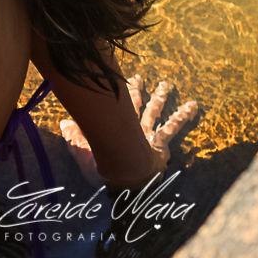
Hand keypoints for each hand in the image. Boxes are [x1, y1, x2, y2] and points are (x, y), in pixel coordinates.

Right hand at [60, 75, 197, 187]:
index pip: (108, 108)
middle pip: (132, 102)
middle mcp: (129, 125)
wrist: (125, 179)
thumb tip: (64, 122)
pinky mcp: (159, 143)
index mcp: (111, 128)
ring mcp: (145, 132)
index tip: (104, 87)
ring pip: (153, 109)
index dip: (106, 97)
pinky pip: (173, 126)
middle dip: (134, 90)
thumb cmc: (103, 169)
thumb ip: (73, 137)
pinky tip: (193, 105)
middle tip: (137, 77)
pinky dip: (183, 115)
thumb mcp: (81, 152)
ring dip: (159, 96)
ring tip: (166, 84)